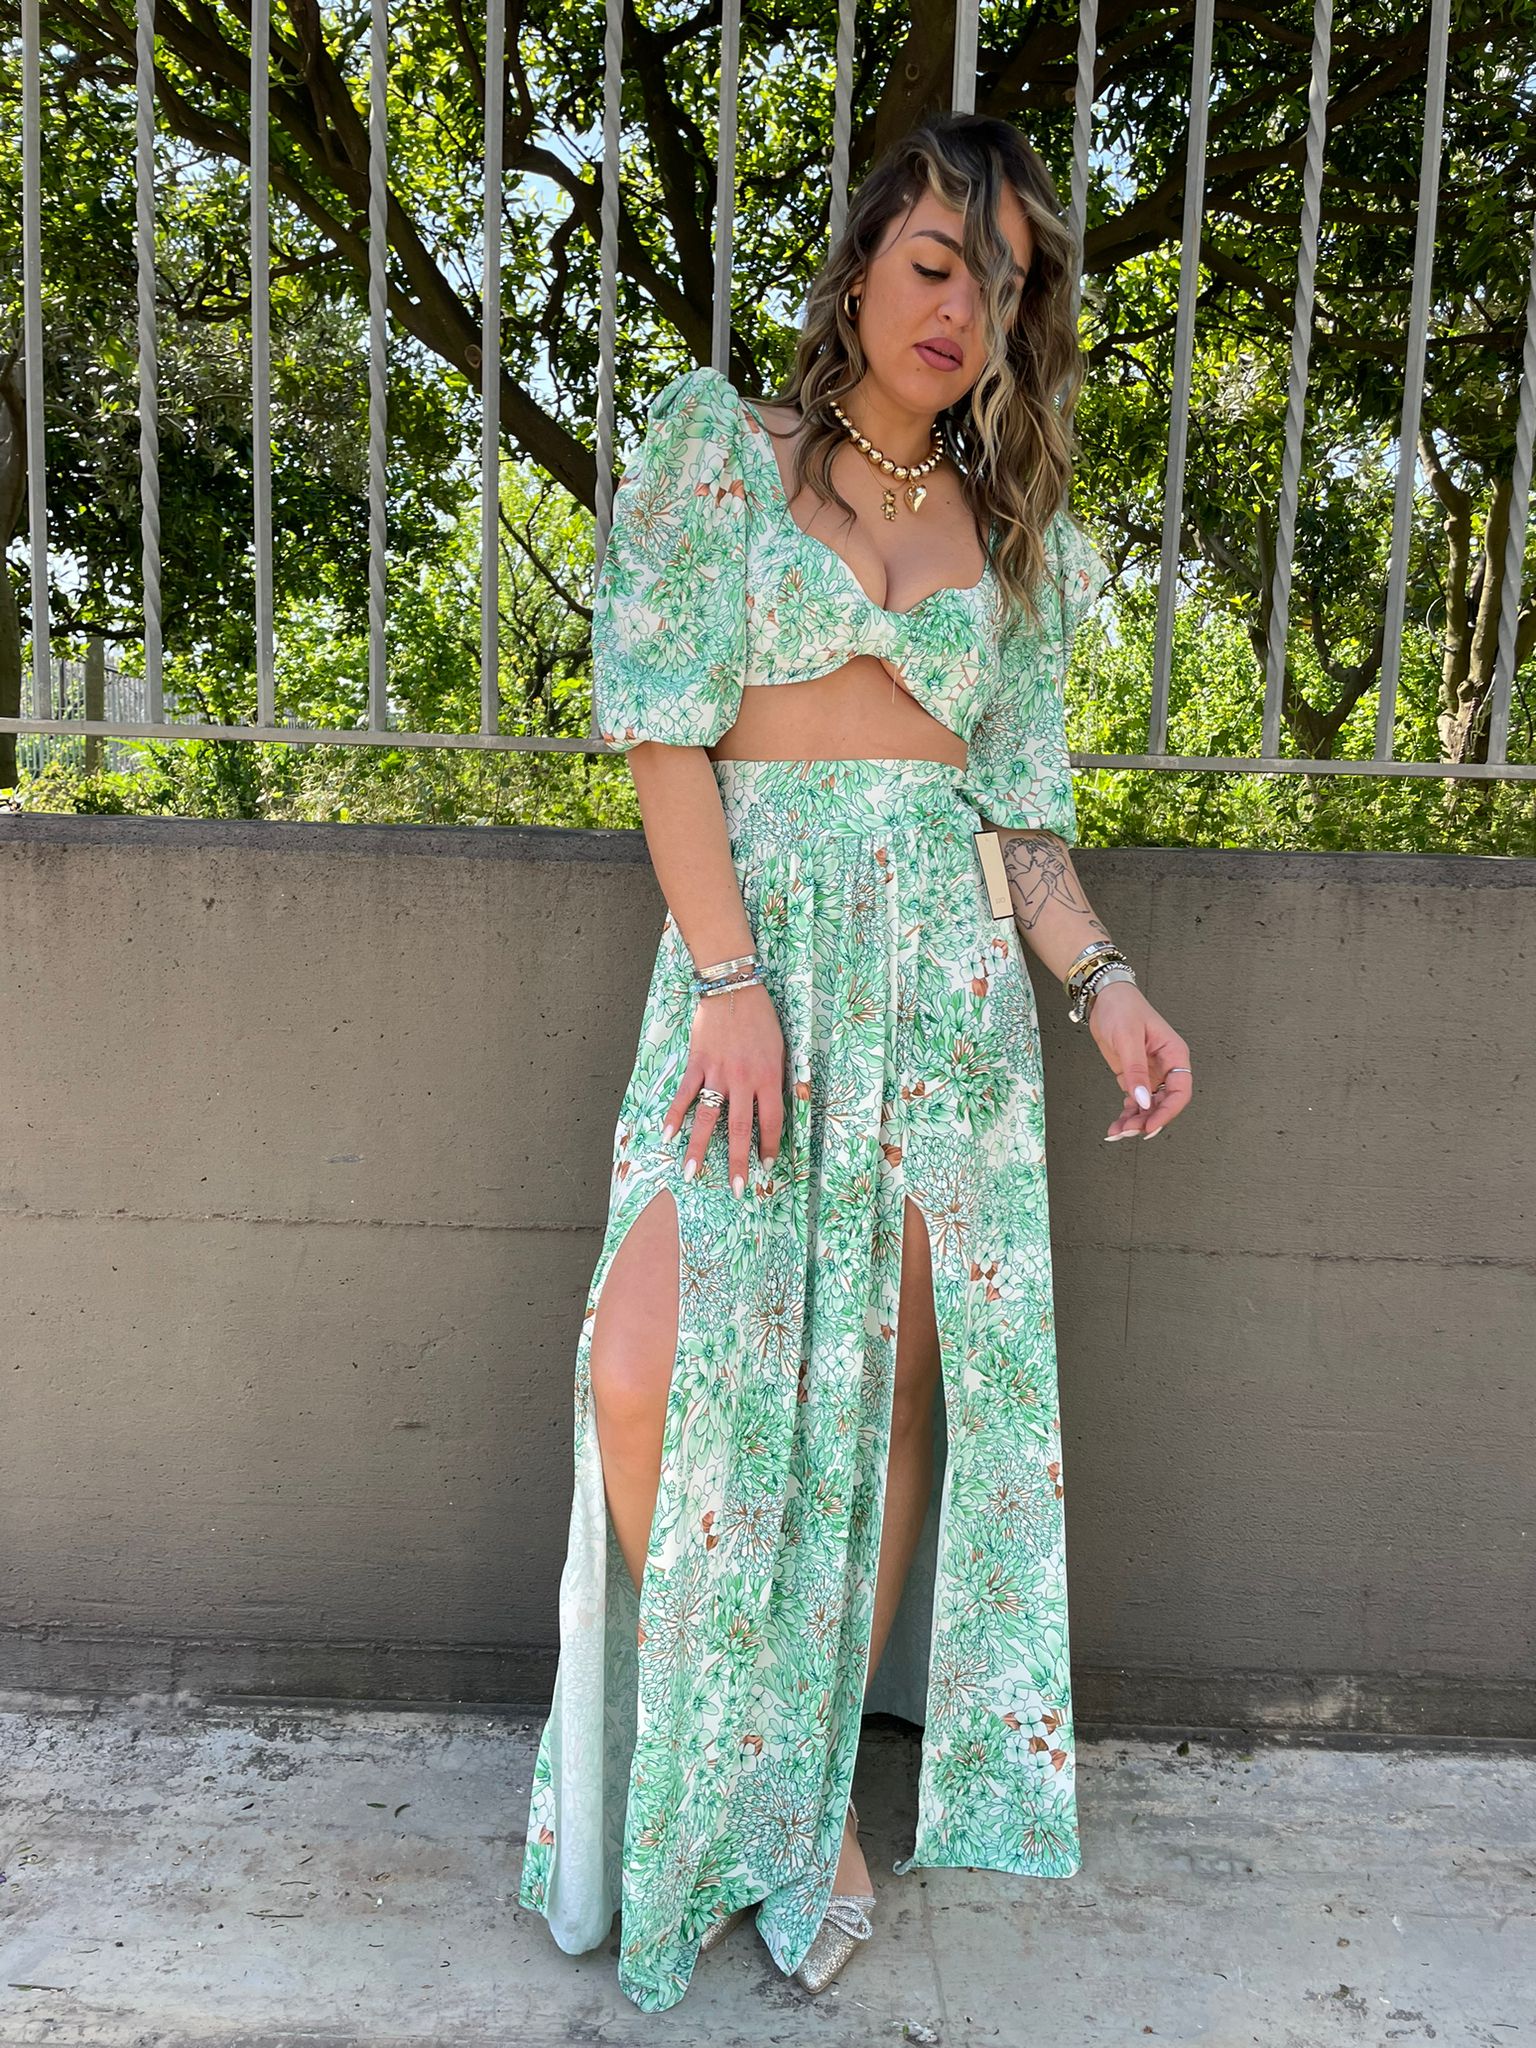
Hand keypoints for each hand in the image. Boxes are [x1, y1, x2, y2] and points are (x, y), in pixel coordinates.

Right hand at [660, 981, 786, 1194]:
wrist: (734, 989)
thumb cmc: (762, 1019)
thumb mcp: (781, 1049)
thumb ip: (778, 1078)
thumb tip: (781, 1105)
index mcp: (768, 1077)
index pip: (770, 1121)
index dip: (769, 1146)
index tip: (766, 1167)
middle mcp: (743, 1080)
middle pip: (739, 1129)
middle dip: (737, 1161)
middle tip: (736, 1189)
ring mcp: (717, 1072)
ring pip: (707, 1117)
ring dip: (698, 1148)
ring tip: (692, 1174)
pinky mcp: (697, 1063)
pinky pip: (685, 1094)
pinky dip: (675, 1115)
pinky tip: (667, 1135)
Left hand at [1087, 981, 1192, 1140]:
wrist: (1104, 997)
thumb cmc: (1123, 1008)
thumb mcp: (1128, 1038)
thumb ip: (1135, 1070)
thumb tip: (1142, 1099)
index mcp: (1174, 1054)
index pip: (1180, 1090)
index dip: (1168, 1111)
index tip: (1151, 1125)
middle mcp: (1165, 1066)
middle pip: (1165, 1102)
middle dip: (1148, 1119)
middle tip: (1129, 1131)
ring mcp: (1149, 1072)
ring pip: (1149, 1105)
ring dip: (1136, 1121)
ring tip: (1119, 1131)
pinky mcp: (1133, 1076)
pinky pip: (1135, 1101)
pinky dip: (1127, 1114)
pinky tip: (1116, 1125)